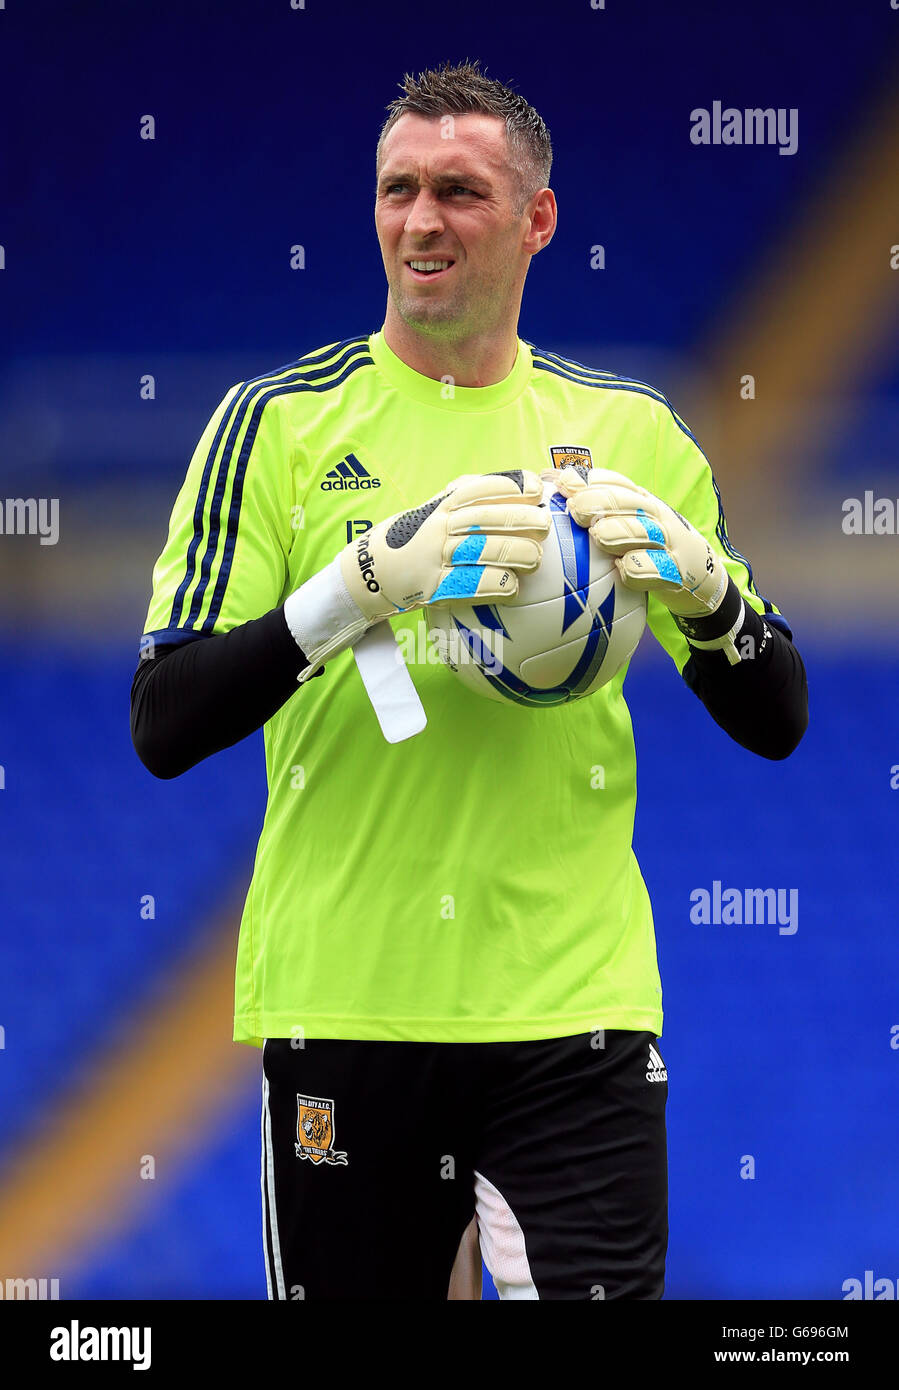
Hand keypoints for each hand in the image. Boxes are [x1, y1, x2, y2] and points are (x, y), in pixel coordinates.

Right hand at [340, 468, 550, 622]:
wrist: (369, 573)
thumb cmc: (413, 540)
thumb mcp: (432, 512)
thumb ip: (464, 499)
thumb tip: (512, 485)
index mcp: (441, 508)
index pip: (477, 490)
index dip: (508, 486)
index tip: (536, 487)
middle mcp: (437, 529)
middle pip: (484, 519)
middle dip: (519, 519)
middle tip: (545, 522)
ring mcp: (434, 558)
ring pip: (480, 550)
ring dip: (513, 552)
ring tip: (536, 557)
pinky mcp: (432, 588)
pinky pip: (468, 585)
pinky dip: (493, 584)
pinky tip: (512, 585)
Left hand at [547, 466, 725, 618]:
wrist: (700, 576)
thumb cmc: (649, 548)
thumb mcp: (628, 522)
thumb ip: (594, 505)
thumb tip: (546, 478)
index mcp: (641, 501)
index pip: (617, 483)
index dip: (591, 480)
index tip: (563, 482)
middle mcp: (656, 517)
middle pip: (629, 502)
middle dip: (601, 501)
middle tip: (575, 508)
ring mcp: (669, 544)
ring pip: (645, 532)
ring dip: (621, 531)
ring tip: (598, 535)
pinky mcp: (678, 572)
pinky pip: (660, 570)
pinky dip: (642, 569)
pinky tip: (623, 569)